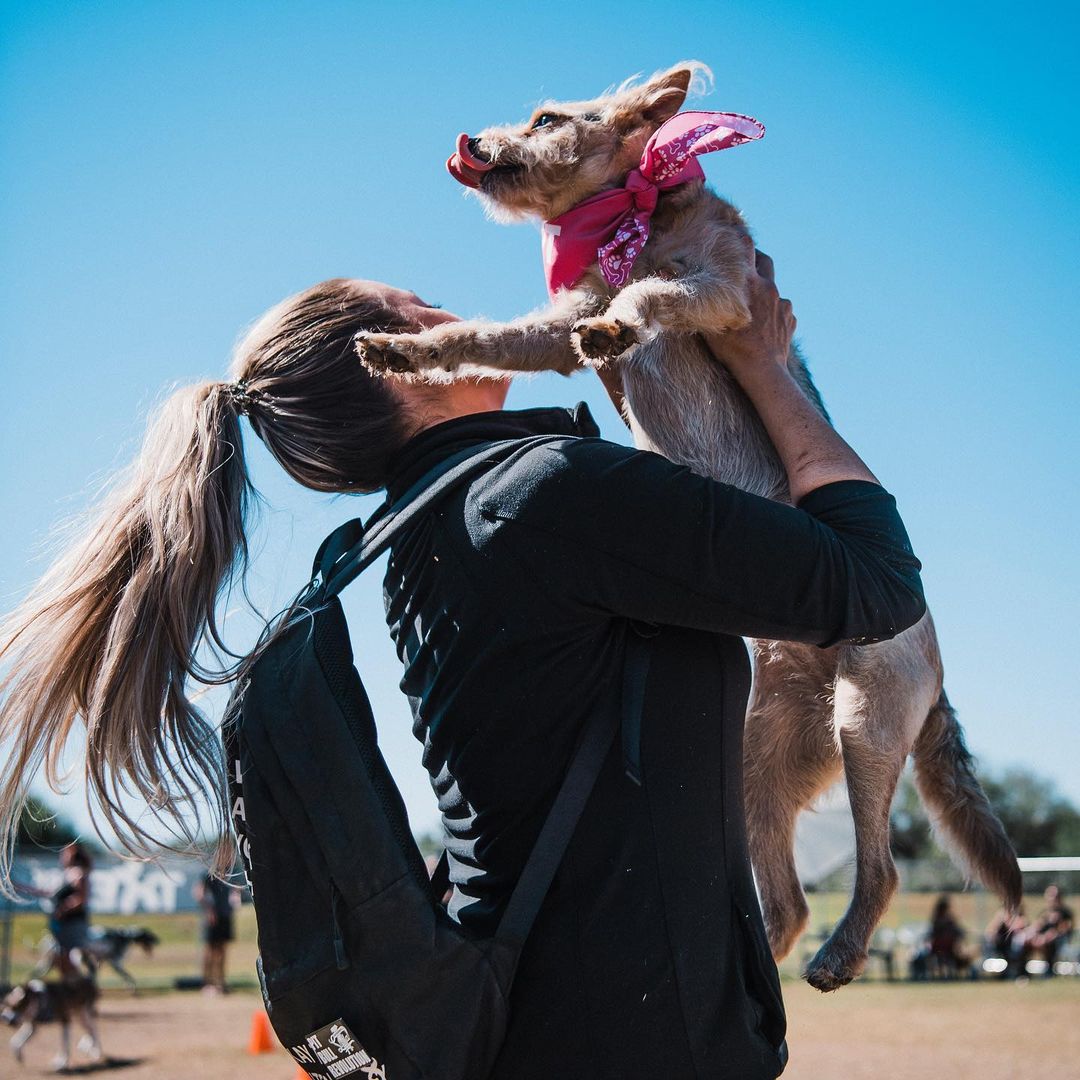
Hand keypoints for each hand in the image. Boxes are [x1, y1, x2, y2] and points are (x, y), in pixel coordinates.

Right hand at [701, 247, 795, 381]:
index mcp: (748, 284)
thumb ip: (695, 300)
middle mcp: (768, 287)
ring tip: (754, 307)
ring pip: (773, 288)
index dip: (742, 239)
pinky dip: (774, 313)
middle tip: (747, 266)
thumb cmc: (732, 348)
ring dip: (764, 291)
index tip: (737, 237)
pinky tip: (765, 326)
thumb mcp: (709, 323)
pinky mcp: (790, 317)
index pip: (747, 248)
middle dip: (757, 259)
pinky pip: (782, 309)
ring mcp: (782, 302)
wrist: (763, 370)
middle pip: (766, 260)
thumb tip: (667, 278)